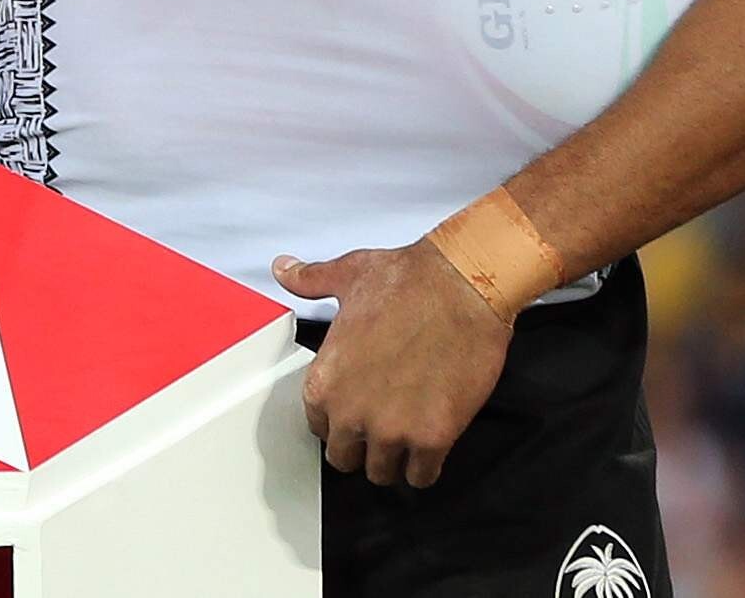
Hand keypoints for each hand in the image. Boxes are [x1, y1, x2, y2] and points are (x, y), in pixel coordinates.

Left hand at [275, 239, 515, 489]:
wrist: (462, 287)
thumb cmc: (407, 281)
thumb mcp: (347, 275)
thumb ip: (310, 280)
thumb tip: (282, 269)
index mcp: (324, 380)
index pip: (318, 427)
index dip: (338, 420)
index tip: (355, 412)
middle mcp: (350, 412)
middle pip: (345, 458)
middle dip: (362, 447)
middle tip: (381, 428)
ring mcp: (392, 430)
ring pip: (382, 473)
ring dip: (394, 460)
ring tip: (406, 439)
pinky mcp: (433, 438)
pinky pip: (422, 476)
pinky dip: (426, 466)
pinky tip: (431, 447)